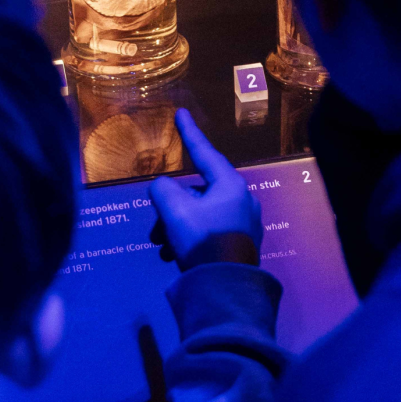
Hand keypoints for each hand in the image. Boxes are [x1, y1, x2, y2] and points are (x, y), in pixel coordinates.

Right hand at [149, 109, 262, 267]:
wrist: (226, 288)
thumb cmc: (202, 240)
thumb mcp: (174, 210)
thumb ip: (162, 190)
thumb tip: (163, 189)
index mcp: (230, 186)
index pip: (205, 153)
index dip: (190, 133)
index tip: (181, 113)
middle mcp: (242, 201)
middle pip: (198, 192)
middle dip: (171, 207)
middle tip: (155, 225)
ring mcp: (245, 224)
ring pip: (200, 215)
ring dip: (176, 227)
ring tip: (162, 247)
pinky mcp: (241, 246)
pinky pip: (209, 233)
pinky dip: (189, 239)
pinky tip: (174, 257)